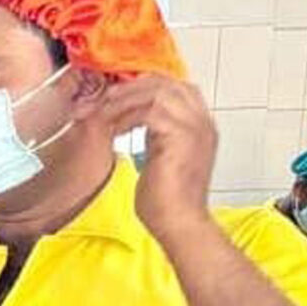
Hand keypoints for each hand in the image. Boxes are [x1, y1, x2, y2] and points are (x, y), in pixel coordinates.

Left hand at [94, 74, 216, 242]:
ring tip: (103, 113)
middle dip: (131, 88)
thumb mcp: (160, 158)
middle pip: (167, 83)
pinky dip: (127, 117)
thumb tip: (134, 122)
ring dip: (125, 101)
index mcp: (200, 125)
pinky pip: (150, 111)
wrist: (178, 222)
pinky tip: (112, 129)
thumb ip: (156, 136)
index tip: (116, 96)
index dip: (144, 86)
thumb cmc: (166, 200)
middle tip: (104, 100)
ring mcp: (195, 128)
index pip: (175, 87)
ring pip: (158, 93)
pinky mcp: (181, 138)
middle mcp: (203, 122)